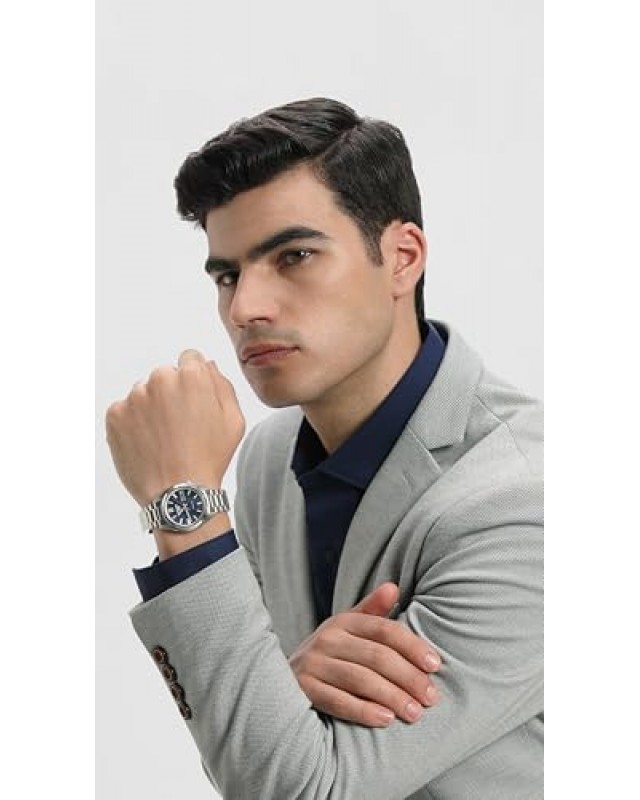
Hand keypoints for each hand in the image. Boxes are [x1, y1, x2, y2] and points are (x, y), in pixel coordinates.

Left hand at [105, 349, 244, 507]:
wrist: (178, 495)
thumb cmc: (209, 458)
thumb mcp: (234, 420)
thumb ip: (222, 385)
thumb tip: (207, 366)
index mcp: (191, 376)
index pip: (189, 359)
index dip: (194, 380)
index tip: (194, 401)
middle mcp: (159, 379)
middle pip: (165, 376)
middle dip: (171, 394)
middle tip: (179, 426)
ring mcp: (134, 397)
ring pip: (144, 394)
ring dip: (151, 409)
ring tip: (163, 439)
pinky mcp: (115, 415)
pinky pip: (125, 411)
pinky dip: (134, 424)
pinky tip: (148, 444)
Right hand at [288, 582, 441, 727]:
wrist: (282, 679)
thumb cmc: (329, 655)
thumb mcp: (348, 629)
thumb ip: (372, 611)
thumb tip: (393, 586)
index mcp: (344, 621)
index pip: (385, 630)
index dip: (412, 646)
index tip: (435, 665)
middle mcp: (327, 638)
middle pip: (377, 656)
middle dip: (408, 677)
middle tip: (431, 697)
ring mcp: (314, 663)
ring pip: (361, 679)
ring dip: (392, 697)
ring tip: (414, 713)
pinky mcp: (304, 688)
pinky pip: (338, 700)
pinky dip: (363, 711)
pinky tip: (385, 720)